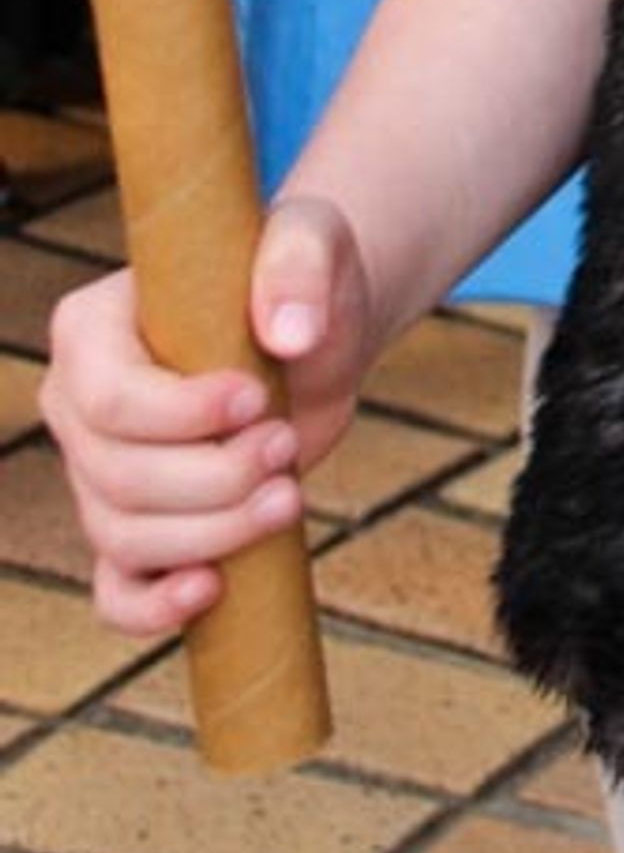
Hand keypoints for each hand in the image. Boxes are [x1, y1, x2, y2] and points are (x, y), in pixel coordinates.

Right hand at [39, 199, 373, 637]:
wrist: (316, 334)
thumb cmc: (301, 279)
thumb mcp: (311, 245)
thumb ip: (299, 266)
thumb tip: (290, 334)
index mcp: (90, 329)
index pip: (109, 399)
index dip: (181, 416)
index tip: (256, 399)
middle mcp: (77, 407)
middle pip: (118, 477)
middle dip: (212, 477)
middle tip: (284, 444)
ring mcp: (97, 474)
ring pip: (124, 537)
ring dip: (212, 533)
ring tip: (288, 496)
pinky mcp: (137, 525)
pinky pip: (117, 590)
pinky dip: (154, 607)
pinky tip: (211, 592)